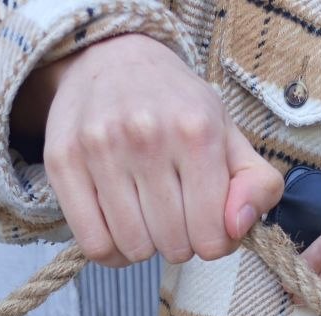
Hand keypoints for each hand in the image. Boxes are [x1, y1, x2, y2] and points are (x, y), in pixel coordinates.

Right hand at [18, 34, 282, 266]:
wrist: (112, 60)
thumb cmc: (177, 109)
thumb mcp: (230, 137)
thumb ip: (257, 185)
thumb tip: (237, 227)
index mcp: (197, 130)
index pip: (212, 236)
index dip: (214, 242)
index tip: (205, 223)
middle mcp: (147, 134)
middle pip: (173, 245)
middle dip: (179, 242)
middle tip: (173, 215)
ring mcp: (100, 147)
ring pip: (132, 248)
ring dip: (144, 246)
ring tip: (145, 217)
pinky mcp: (63, 161)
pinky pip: (93, 245)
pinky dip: (110, 250)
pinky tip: (118, 228)